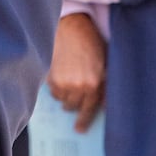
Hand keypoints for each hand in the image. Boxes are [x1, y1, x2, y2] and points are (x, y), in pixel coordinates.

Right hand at [48, 12, 106, 131]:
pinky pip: (52, 91)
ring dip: (65, 96)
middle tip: (75, 97)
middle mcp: (77, 85)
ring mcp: (62, 81)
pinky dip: (56, 88)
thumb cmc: (91, 43)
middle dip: (75, 104)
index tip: (79, 129)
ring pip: (62, 100)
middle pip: (73, 106)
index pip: (89, 109)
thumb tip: (104, 106)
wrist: (70, 26)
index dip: (84, 121)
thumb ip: (106, 87)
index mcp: (94, 84)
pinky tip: (60, 78)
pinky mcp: (49, 75)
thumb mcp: (106, 65)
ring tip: (69, 83)